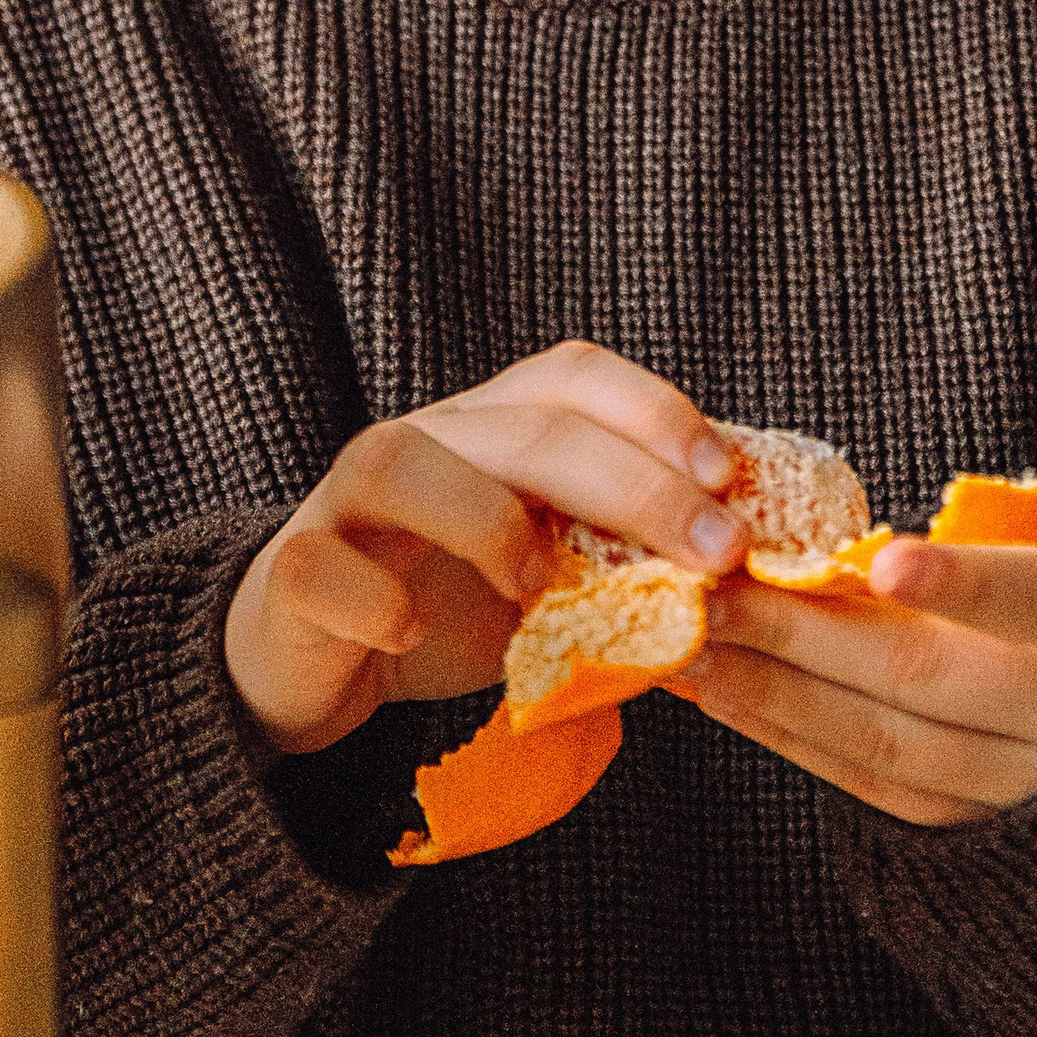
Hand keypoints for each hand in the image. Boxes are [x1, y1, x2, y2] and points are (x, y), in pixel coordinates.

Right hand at [225, 341, 749, 756]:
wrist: (312, 661)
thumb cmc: (445, 604)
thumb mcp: (549, 573)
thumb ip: (620, 552)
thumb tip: (744, 560)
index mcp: (491, 429)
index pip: (572, 375)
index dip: (654, 410)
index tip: (730, 477)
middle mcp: (423, 442)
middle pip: (525, 424)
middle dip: (633, 482)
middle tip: (712, 551)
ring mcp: (346, 502)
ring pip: (403, 461)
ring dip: (489, 520)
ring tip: (541, 589)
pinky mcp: (292, 573)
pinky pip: (321, 566)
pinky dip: (371, 597)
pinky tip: (410, 632)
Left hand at [669, 536, 1036, 825]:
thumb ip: (974, 546)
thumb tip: (826, 544)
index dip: (965, 582)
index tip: (883, 562)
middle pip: (932, 675)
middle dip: (806, 635)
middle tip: (715, 596)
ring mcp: (1033, 783)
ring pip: (891, 743)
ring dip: (776, 693)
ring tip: (697, 650)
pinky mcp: (982, 829)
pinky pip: (876, 788)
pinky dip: (793, 739)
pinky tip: (726, 699)